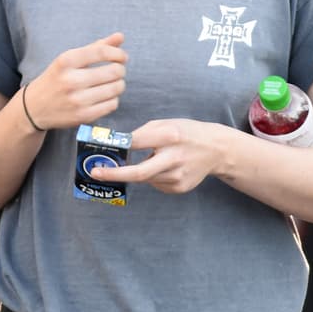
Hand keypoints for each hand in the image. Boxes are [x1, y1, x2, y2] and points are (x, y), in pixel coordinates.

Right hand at [22, 33, 126, 131]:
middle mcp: (71, 80)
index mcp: (66, 61)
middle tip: (116, 71)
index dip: (118, 53)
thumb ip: (96, 47)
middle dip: (120, 69)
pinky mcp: (83, 116)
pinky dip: (113, 99)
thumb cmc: (57, 78)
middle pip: (114, 71)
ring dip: (119, 84)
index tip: (122, 57)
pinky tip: (104, 97)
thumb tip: (120, 36)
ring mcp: (77, 100)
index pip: (102, 52)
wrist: (34, 107)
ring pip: (116, 88)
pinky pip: (112, 104)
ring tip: (111, 83)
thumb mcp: (70, 59)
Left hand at [97, 118, 224, 194]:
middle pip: (139, 172)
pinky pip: (156, 184)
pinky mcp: (180, 187)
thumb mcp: (166, 124)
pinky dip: (152, 176)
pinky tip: (164, 166)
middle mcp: (175, 157)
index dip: (116, 148)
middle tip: (96, 173)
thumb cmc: (186, 132)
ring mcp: (178, 176)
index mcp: (170, 136)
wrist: (217, 149)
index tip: (99, 154)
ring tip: (152, 159)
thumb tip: (117, 145)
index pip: (136, 143)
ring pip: (145, 178)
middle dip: (114, 174)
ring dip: (138, 171)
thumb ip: (142, 134)